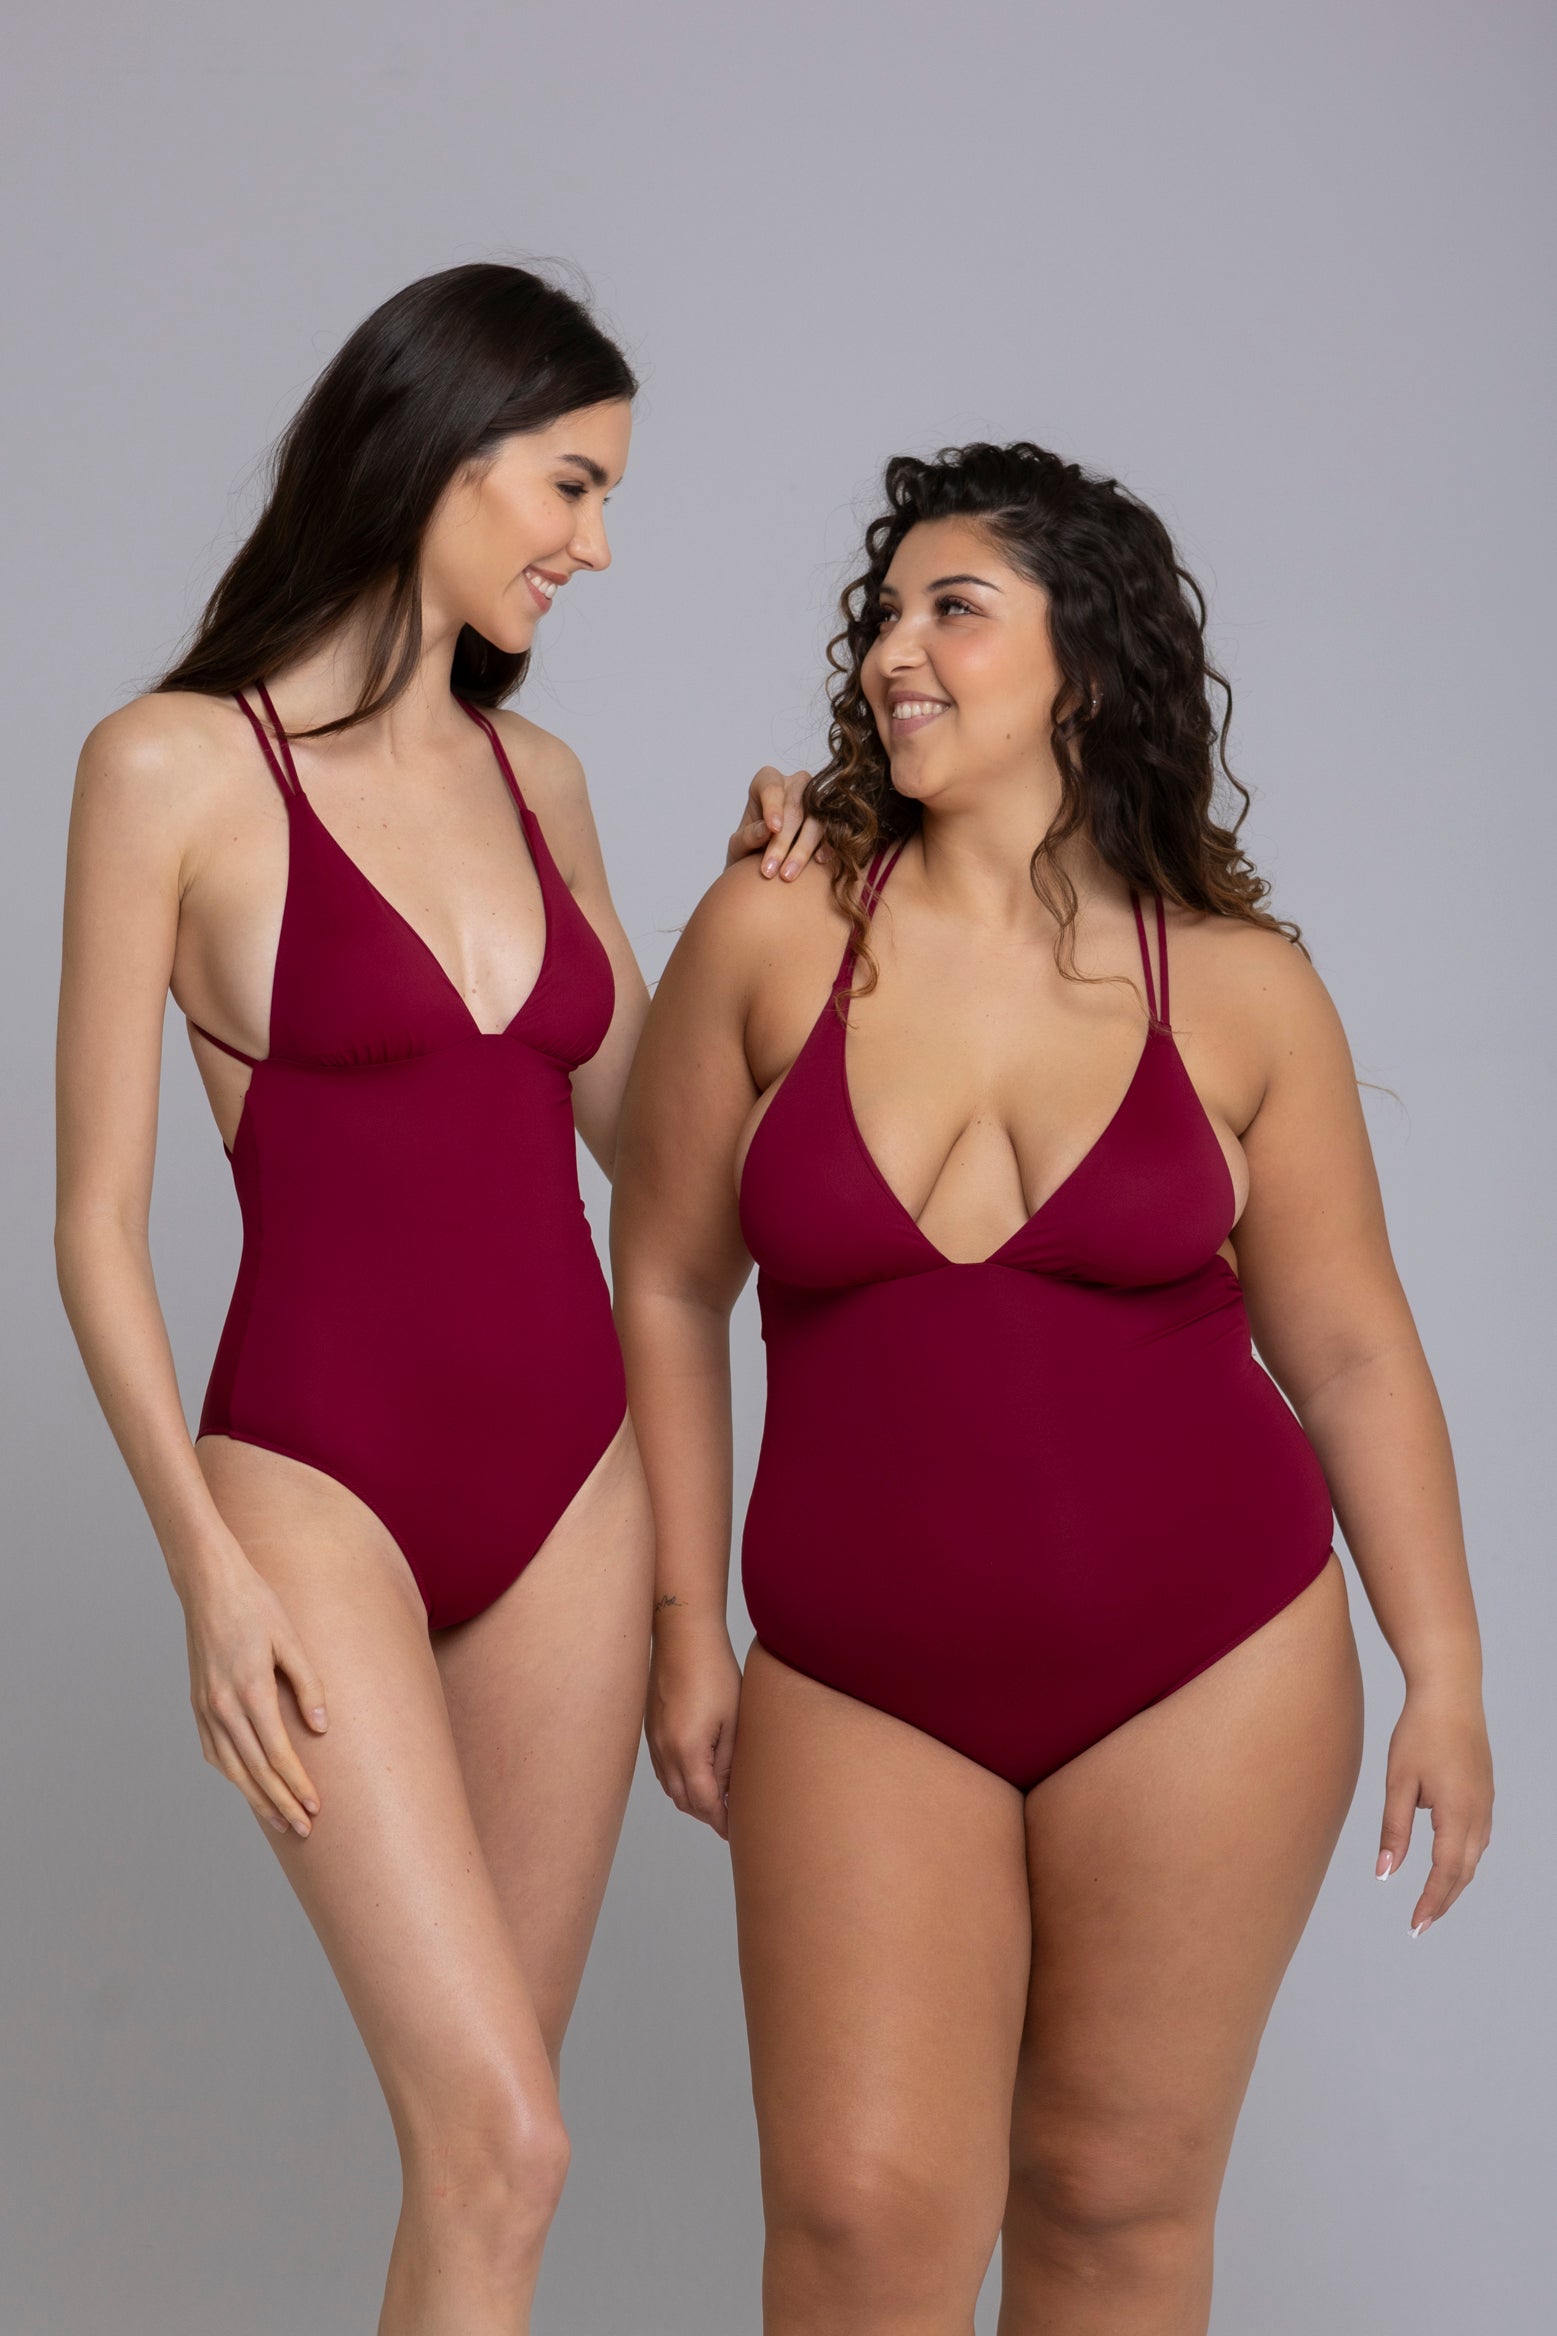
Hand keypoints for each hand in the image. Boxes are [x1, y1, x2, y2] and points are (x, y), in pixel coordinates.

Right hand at [184, 1545, 328, 1837]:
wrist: (209, 1585)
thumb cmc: (256, 1606)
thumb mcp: (291, 1640)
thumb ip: (308, 1685)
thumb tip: (321, 1729)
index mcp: (250, 1691)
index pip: (278, 1754)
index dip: (298, 1785)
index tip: (316, 1807)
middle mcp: (223, 1706)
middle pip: (255, 1770)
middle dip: (281, 1803)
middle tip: (304, 1829)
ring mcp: (206, 1707)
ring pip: (231, 1768)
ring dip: (256, 1798)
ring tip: (279, 1820)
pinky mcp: (198, 1703)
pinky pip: (214, 1751)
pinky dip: (231, 1775)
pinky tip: (247, 1787)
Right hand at [645, 1613, 742, 1838]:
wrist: (683, 1637)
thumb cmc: (713, 1672)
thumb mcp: (732, 1720)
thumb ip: (728, 1762)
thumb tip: (728, 1792)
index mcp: (687, 1751)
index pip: (704, 1803)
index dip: (721, 1820)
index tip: (735, 1830)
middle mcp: (664, 1751)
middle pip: (684, 1801)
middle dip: (707, 1814)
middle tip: (730, 1817)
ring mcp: (653, 1741)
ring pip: (671, 1787)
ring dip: (692, 1798)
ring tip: (717, 1797)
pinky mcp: (651, 1730)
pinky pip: (662, 1768)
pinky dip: (679, 1780)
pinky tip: (697, 1772)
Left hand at [726, 765, 830, 878]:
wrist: (767, 864)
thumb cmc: (749, 848)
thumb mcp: (738, 844)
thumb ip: (748, 836)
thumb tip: (765, 830)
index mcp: (767, 780)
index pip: (771, 788)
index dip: (773, 807)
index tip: (773, 828)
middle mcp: (796, 784)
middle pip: (794, 808)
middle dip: (782, 841)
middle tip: (769, 870)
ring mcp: (817, 800)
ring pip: (816, 820)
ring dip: (802, 850)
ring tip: (787, 875)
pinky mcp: (833, 819)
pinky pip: (834, 830)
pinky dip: (827, 846)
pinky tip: (818, 861)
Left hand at [1375, 1677, 1492, 1934]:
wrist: (1450, 1693)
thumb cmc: (1420, 1732)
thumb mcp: (1398, 1781)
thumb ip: (1393, 1830)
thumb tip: (1385, 1872)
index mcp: (1458, 1813)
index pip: (1446, 1873)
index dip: (1431, 1902)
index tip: (1415, 1926)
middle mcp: (1479, 1813)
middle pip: (1463, 1871)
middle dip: (1443, 1899)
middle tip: (1421, 1922)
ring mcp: (1486, 1802)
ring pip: (1473, 1856)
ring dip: (1454, 1880)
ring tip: (1431, 1899)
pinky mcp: (1484, 1792)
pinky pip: (1478, 1837)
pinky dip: (1463, 1857)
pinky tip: (1449, 1861)